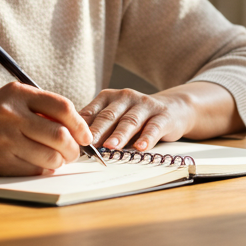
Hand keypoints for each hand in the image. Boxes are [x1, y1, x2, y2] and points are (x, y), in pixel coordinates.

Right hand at [0, 82, 91, 175]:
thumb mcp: (6, 99)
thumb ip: (36, 106)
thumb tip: (74, 126)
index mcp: (16, 93)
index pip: (61, 106)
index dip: (80, 124)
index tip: (85, 135)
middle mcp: (10, 114)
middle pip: (60, 135)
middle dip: (74, 148)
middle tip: (74, 152)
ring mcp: (3, 139)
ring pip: (50, 156)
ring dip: (60, 162)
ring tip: (57, 160)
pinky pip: (33, 170)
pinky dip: (43, 170)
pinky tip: (40, 165)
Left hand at [79, 88, 193, 151]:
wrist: (172, 108)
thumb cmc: (135, 117)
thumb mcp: (114, 117)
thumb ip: (97, 126)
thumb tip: (74, 144)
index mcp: (108, 97)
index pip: (92, 111)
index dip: (81, 126)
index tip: (73, 140)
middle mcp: (125, 97)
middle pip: (109, 115)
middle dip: (98, 131)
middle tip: (88, 144)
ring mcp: (145, 105)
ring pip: (130, 121)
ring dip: (119, 135)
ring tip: (110, 147)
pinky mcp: (162, 116)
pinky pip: (153, 127)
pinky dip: (146, 138)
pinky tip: (140, 147)